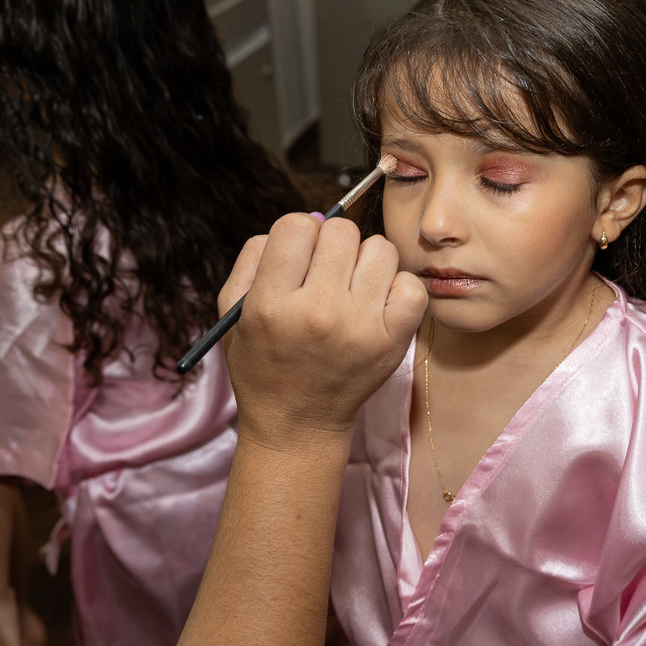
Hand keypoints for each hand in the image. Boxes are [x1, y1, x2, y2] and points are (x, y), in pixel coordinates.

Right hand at [219, 214, 426, 450]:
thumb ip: (255, 258)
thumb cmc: (264, 364)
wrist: (297, 424)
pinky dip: (397, 288)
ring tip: (352, 288)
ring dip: (366, 262)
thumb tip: (305, 221)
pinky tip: (376, 304)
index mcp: (271, 304)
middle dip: (332, 245)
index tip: (298, 257)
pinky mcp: (392, 341)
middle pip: (342, 231)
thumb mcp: (234, 312)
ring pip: (380, 249)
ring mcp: (359, 327)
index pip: (296, 225)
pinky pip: (411, 285)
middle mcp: (317, 313)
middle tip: (326, 273)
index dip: (298, 234)